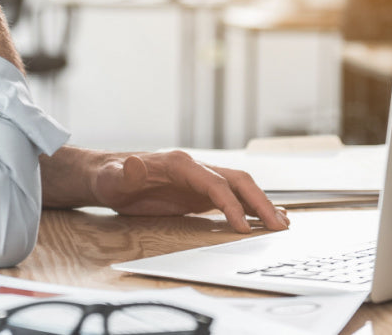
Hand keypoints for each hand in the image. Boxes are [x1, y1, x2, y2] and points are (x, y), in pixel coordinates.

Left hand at [91, 151, 288, 233]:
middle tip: (279, 226)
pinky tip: (264, 220)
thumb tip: (133, 165)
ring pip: (240, 188)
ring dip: (261, 204)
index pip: (215, 183)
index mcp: (181, 164)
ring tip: (282, 224)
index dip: (232, 204)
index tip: (244, 227)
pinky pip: (231, 199)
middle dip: (260, 202)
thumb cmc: (111, 178)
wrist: (109, 176)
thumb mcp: (112, 177)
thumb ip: (124, 173)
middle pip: (237, 181)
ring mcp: (200, 180)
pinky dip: (250, 208)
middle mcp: (196, 169)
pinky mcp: (199, 194)